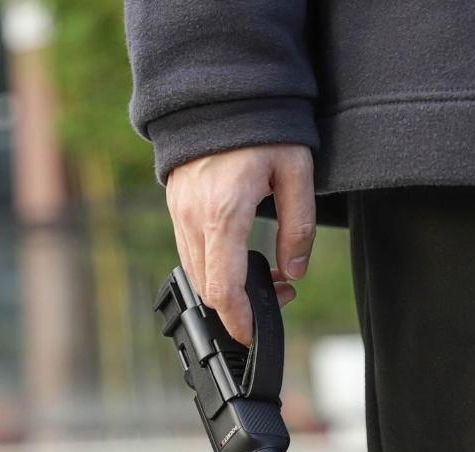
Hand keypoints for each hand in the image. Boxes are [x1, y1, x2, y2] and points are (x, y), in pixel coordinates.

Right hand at [165, 144, 315, 346]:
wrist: (218, 93)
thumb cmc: (262, 127)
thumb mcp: (296, 173)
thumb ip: (298, 228)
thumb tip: (293, 272)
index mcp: (224, 214)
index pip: (223, 288)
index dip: (238, 321)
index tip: (253, 336)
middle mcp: (194, 218)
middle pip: (207, 288)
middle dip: (239, 306)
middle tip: (278, 295)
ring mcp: (180, 213)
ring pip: (197, 273)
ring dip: (226, 287)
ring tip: (266, 275)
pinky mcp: (177, 207)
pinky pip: (191, 251)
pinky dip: (214, 267)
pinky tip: (241, 257)